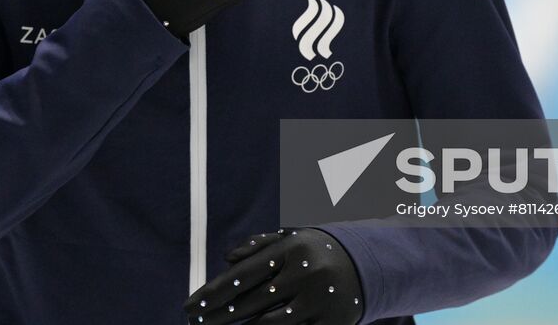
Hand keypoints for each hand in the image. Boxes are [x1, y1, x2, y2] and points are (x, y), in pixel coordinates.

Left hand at [183, 227, 363, 323]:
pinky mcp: (332, 324)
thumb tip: (227, 259)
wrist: (367, 264)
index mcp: (291, 248)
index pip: (244, 274)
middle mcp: (305, 273)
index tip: (191, 305)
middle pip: (251, 302)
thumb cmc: (314, 253)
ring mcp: (320, 300)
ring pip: (268, 324)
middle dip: (218, 316)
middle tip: (195, 323)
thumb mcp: (290, 240)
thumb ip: (258, 246)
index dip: (214, 292)